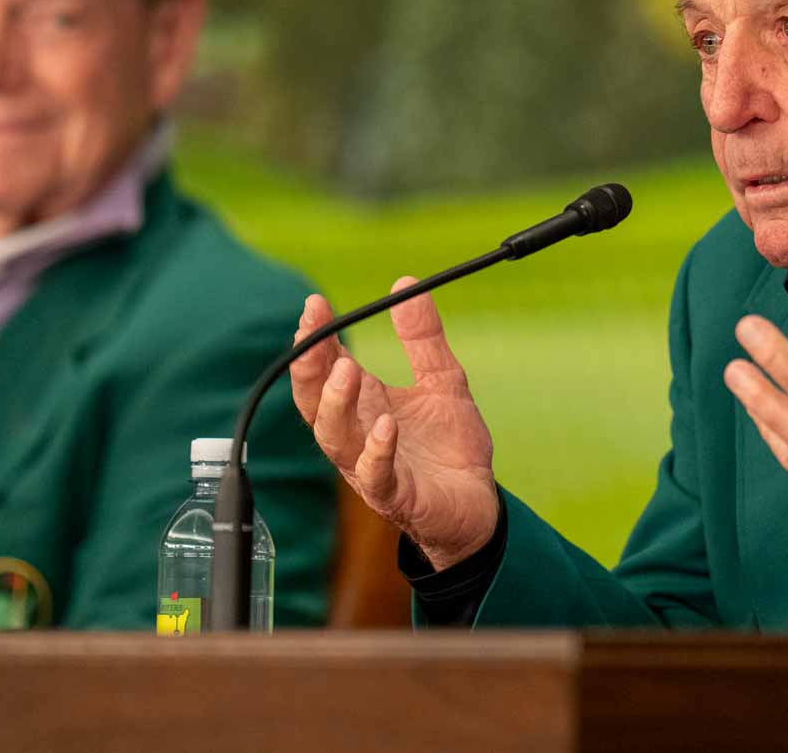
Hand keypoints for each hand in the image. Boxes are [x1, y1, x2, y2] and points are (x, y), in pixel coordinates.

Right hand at [288, 279, 498, 569]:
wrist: (478, 503)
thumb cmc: (450, 447)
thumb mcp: (443, 379)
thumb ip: (423, 337)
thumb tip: (405, 283)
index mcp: (364, 405)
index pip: (326, 368)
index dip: (316, 337)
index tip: (315, 303)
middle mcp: (357, 435)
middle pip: (314, 401)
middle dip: (309, 366)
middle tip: (315, 330)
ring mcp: (370, 468)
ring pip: (334, 438)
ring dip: (336, 403)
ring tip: (347, 369)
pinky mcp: (397, 495)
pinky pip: (376, 476)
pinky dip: (377, 451)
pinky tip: (386, 426)